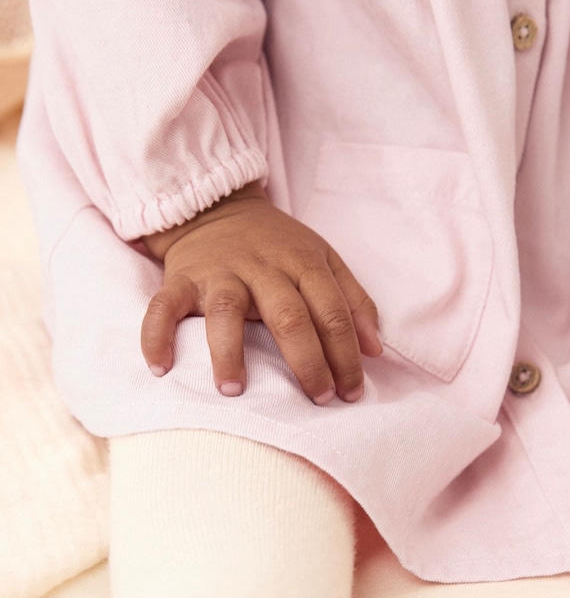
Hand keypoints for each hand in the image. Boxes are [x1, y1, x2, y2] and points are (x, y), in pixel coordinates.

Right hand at [141, 182, 381, 403]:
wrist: (220, 208)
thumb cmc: (278, 244)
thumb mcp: (324, 259)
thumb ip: (353, 300)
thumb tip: (376, 350)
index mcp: (302, 262)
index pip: (332, 311)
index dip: (346, 354)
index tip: (351, 392)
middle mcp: (262, 266)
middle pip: (288, 314)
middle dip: (307, 361)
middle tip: (317, 398)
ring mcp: (219, 271)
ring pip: (226, 308)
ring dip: (229, 350)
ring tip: (234, 390)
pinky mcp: (181, 278)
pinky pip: (164, 306)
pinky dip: (156, 334)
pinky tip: (160, 367)